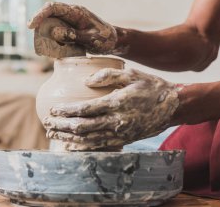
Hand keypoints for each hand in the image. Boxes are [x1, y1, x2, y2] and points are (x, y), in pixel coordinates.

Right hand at [28, 2, 127, 53]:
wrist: (114, 42)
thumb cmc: (106, 39)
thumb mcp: (91, 39)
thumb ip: (74, 35)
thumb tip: (55, 32)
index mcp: (77, 12)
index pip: (54, 8)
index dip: (40, 14)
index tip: (32, 25)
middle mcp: (70, 14)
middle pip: (48, 13)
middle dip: (38, 23)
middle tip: (34, 35)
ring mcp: (69, 22)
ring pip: (50, 23)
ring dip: (44, 33)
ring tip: (44, 46)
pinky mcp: (68, 30)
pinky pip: (55, 32)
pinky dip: (51, 40)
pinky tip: (52, 49)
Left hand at [42, 68, 179, 150]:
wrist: (173, 106)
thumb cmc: (151, 86)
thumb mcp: (131, 74)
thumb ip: (108, 75)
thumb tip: (86, 81)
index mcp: (117, 103)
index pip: (84, 109)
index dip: (66, 111)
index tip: (53, 109)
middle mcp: (116, 121)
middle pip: (82, 127)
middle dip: (62, 126)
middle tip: (46, 123)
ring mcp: (120, 133)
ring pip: (88, 139)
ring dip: (68, 137)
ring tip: (53, 134)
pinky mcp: (124, 139)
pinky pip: (99, 145)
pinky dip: (83, 146)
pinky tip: (72, 145)